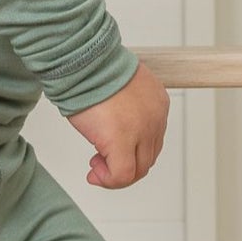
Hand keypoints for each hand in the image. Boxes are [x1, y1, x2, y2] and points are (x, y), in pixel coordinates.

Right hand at [63, 61, 169, 188]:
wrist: (84, 60)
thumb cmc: (93, 68)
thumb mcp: (121, 87)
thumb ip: (127, 107)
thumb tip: (115, 127)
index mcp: (157, 102)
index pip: (153, 139)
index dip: (132, 150)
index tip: (111, 148)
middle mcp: (155, 117)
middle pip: (147, 157)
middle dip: (124, 164)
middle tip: (100, 161)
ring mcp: (142, 130)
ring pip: (137, 169)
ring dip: (115, 173)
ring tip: (96, 166)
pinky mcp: (122, 140)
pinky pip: (122, 174)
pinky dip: (108, 180)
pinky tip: (95, 173)